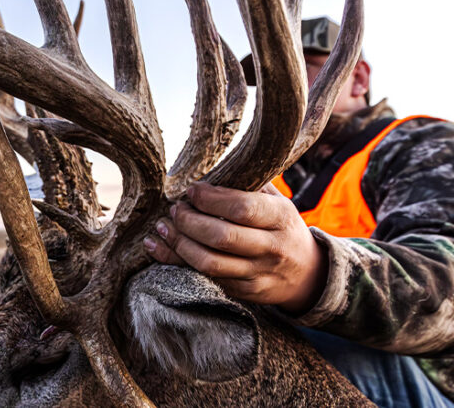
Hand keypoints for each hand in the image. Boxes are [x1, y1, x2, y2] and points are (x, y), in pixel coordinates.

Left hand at [144, 182, 327, 312]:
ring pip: (209, 263)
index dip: (211, 198)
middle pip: (222, 237)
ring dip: (178, 244)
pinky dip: (174, 262)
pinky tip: (156, 246)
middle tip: (175, 209)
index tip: (191, 189)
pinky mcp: (243, 292)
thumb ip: (248, 184)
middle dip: (189, 221)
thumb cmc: (281, 227)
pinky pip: (203, 278)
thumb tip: (207, 169)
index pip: (242, 208)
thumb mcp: (276, 201)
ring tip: (162, 226)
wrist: (307, 274)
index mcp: (280, 218)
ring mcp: (257, 274)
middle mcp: (271, 248)